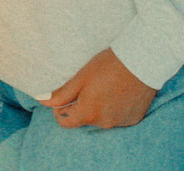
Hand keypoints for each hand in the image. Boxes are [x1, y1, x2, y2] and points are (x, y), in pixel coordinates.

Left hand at [39, 48, 155, 129]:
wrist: (142, 61)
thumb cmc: (108, 65)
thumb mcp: (81, 77)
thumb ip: (61, 93)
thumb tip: (42, 100)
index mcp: (88, 113)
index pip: (65, 122)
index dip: (60, 110)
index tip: (65, 97)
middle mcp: (104, 123)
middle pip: (84, 119)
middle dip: (81, 105)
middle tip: (88, 85)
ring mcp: (120, 122)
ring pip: (101, 118)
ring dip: (98, 107)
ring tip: (105, 86)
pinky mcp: (133, 119)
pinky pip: (117, 117)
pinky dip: (114, 108)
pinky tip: (118, 92)